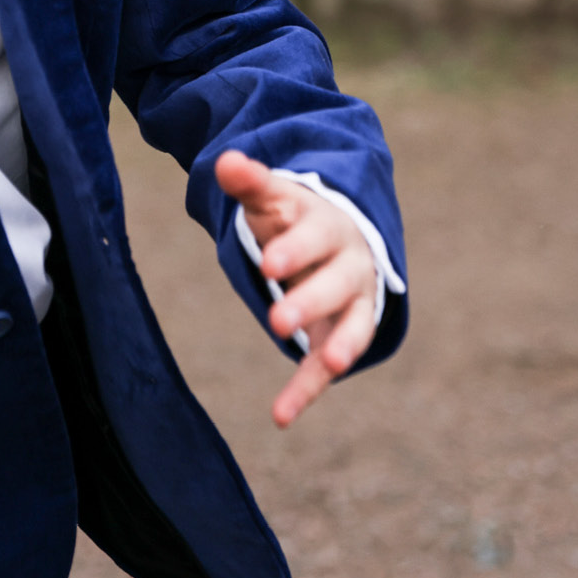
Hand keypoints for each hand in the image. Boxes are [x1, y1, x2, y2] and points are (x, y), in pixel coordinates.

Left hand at [215, 149, 379, 428]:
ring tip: (332, 363)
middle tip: (278, 320)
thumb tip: (224, 161)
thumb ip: (250, 182)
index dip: (294, 250)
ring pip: (352, 325)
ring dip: (341, 345)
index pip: (314, 237)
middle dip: (311, 301)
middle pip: (337, 283)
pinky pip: (327, 366)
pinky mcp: (342, 337)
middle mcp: (349, 265)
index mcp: (328, 226)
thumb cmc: (296, 217)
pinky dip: (307, 390)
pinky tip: (280, 416)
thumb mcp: (273, 197)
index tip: (268, 265)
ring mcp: (353, 303)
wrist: (340, 237)